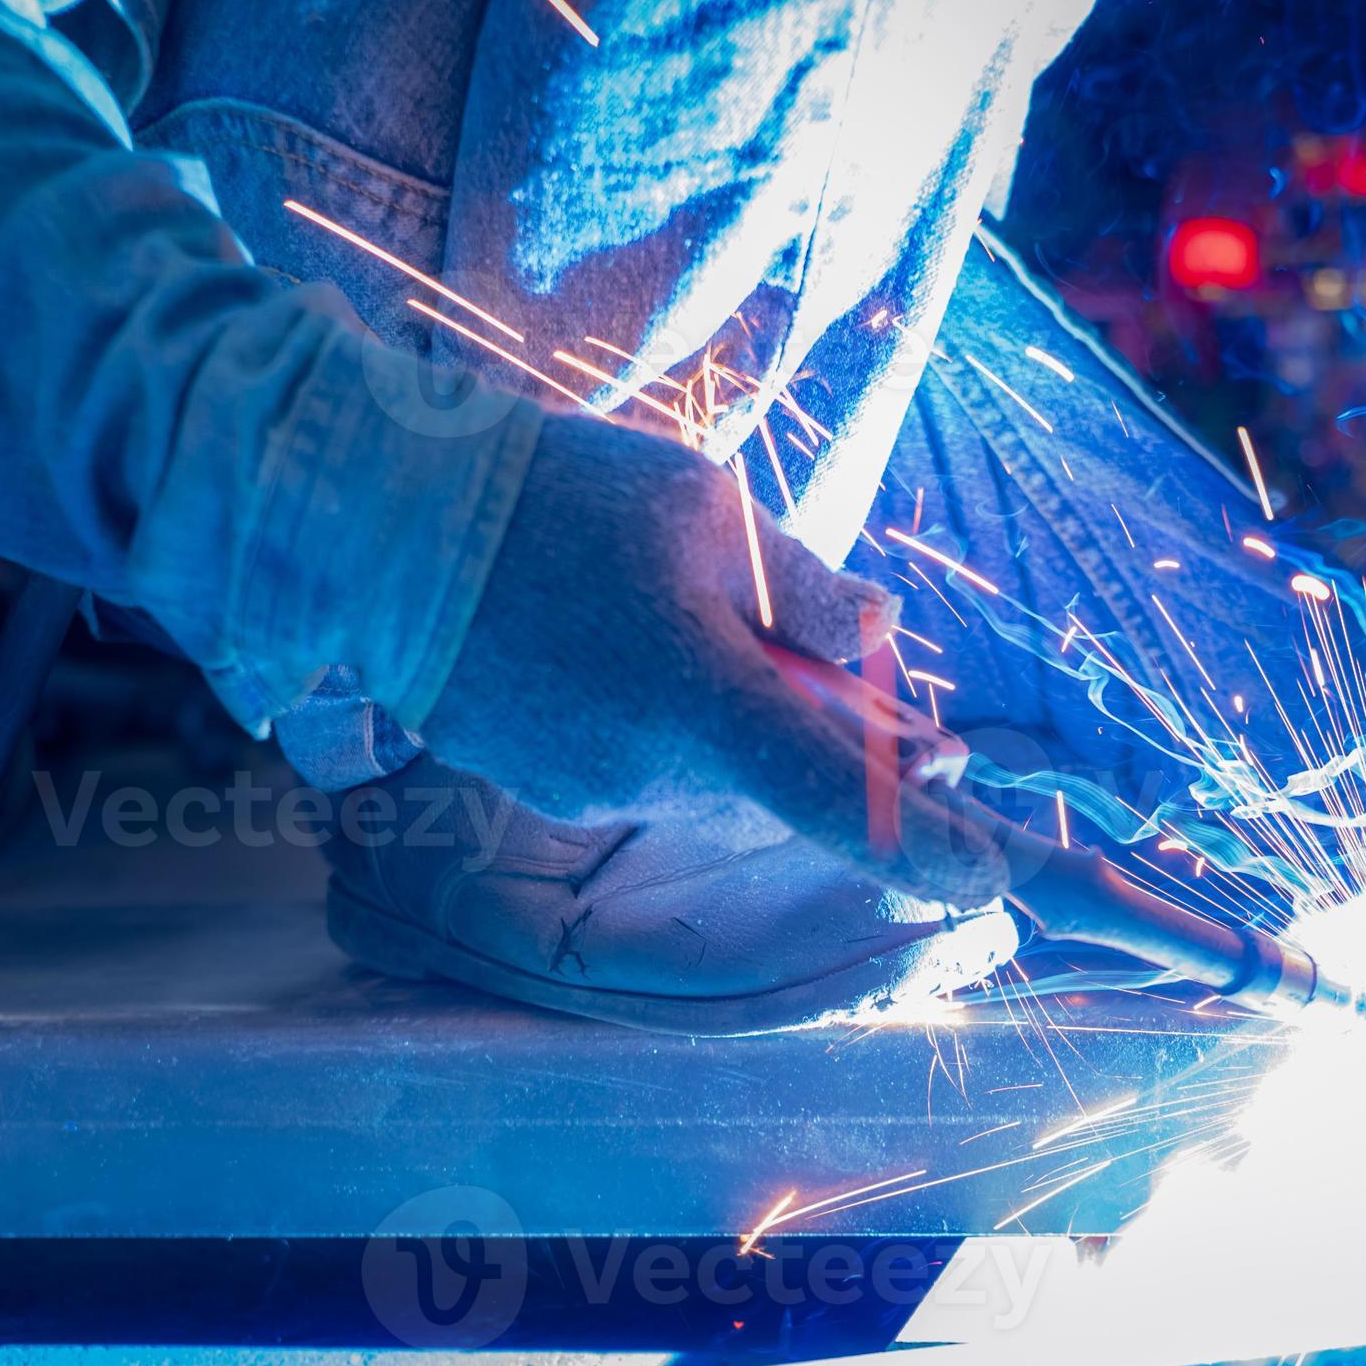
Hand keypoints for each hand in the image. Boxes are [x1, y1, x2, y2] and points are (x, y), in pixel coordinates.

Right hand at [420, 414, 1010, 907]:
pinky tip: (582, 628)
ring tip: (634, 596)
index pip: (839, 799)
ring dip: (704, 704)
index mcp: (706, 693)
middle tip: (784, 632)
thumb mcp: (710, 506)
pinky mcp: (536, 784)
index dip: (923, 844)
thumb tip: (883, 636)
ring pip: (697, 764)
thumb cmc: (559, 493)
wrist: (381, 523)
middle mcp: (648, 768)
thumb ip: (810, 589)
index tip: (984, 872)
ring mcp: (585, 787)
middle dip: (796, 718)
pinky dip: (634, 710)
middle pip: (769, 770)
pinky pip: (628, 759)